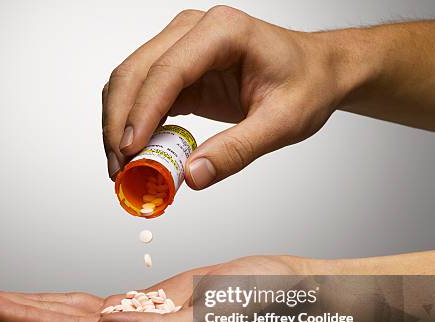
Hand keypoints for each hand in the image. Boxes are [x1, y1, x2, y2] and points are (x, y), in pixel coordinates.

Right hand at [103, 6, 342, 186]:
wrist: (315, 72)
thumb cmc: (305, 84)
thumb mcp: (281, 123)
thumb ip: (236, 150)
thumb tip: (192, 176)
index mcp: (222, 32)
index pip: (167, 70)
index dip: (142, 113)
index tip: (130, 152)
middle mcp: (193, 31)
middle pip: (135, 72)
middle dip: (119, 123)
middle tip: (118, 169)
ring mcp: (180, 47)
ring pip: (129, 82)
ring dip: (118, 125)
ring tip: (122, 167)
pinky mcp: (177, 70)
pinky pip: (142, 95)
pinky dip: (132, 124)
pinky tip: (136, 153)